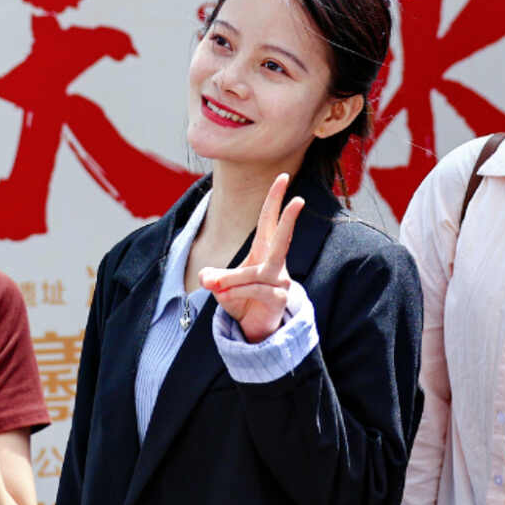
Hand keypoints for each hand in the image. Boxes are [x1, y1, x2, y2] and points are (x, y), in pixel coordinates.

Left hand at [199, 173, 303, 343]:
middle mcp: (275, 263)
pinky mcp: (278, 299)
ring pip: (257, 273)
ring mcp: (280, 281)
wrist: (253, 327)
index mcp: (262, 251)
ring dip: (233, 278)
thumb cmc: (241, 298)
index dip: (275, 199)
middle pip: (283, 237)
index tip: (283, 177)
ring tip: (215, 285)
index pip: (269, 221)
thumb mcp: (221, 285)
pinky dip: (236, 291)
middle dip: (289, 218)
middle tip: (299, 199)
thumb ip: (214, 278)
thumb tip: (206, 278)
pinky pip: (256, 290)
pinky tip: (224, 295)